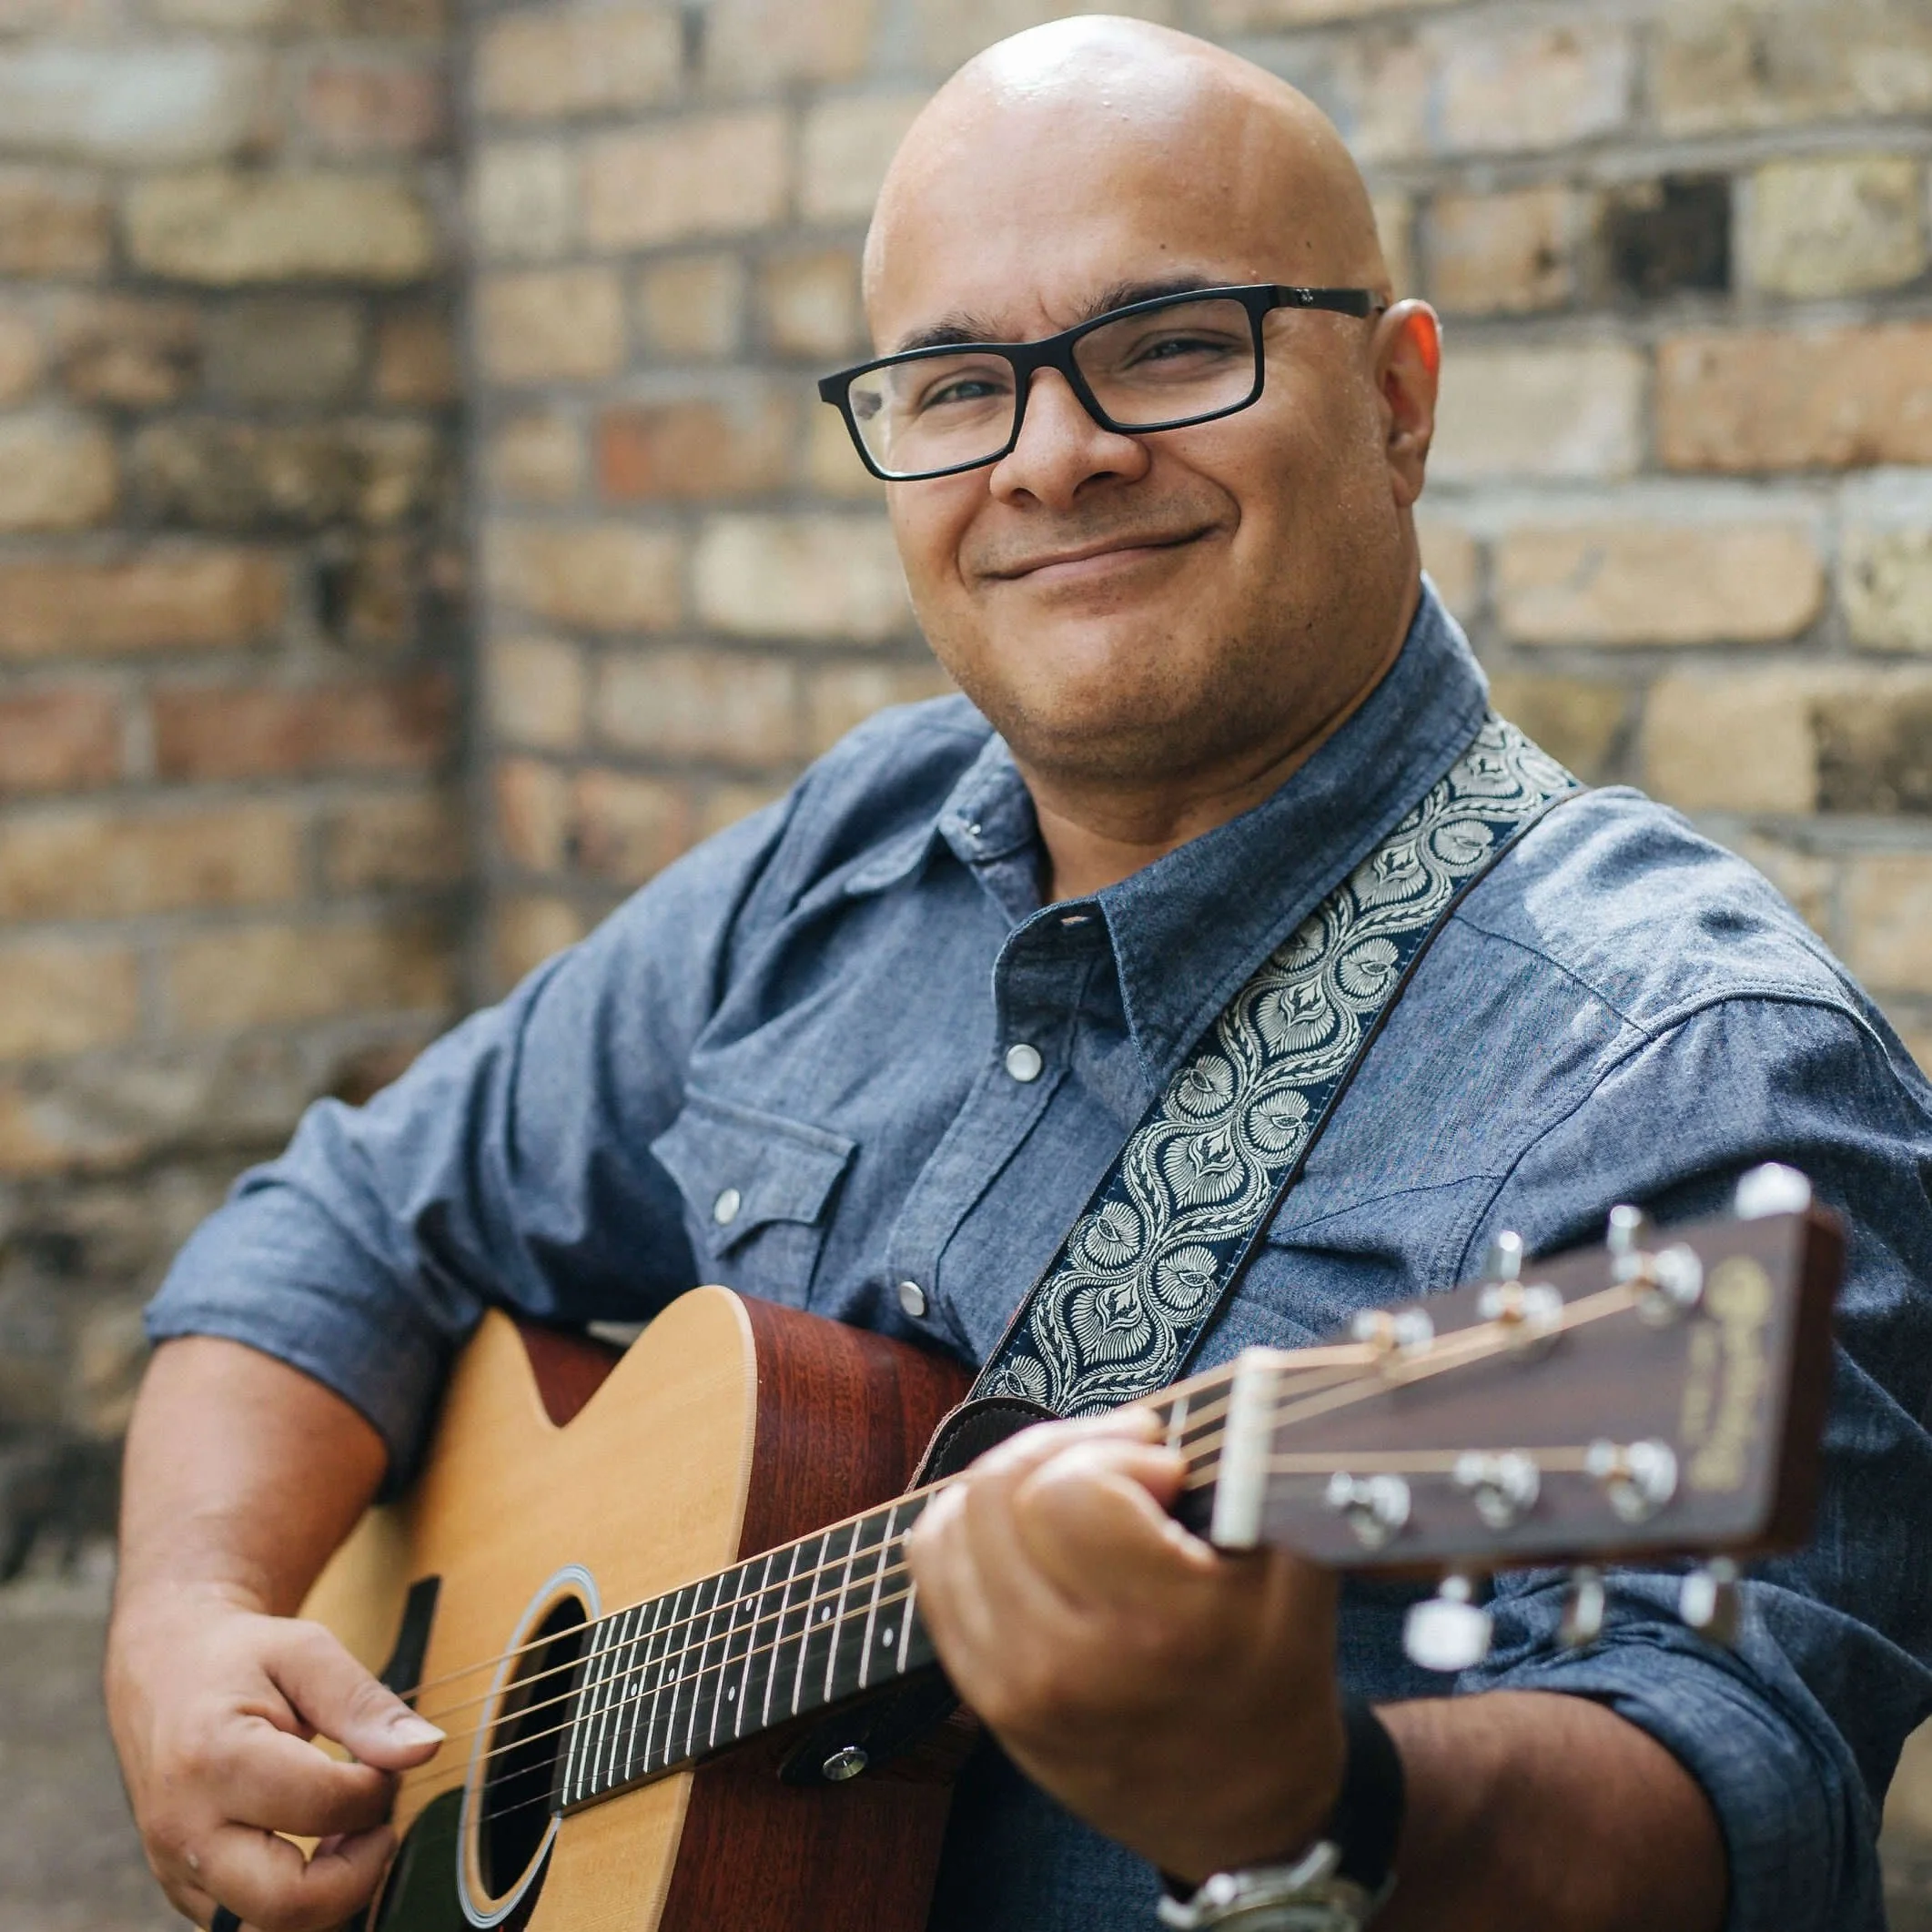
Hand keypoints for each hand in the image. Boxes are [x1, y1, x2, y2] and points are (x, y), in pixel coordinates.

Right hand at [104, 1583, 442, 1931]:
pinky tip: (319, 1849)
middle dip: (359, 1873)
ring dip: (330, 1895)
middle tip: (379, 1822)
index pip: (322, 1807)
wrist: (162, 1673)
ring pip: (267, 1929)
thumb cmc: (241, 1659)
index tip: (385, 1760)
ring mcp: (177, 1869)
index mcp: (214, 1757)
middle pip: (286, 1904)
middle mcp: (184, 1828)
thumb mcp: (307, 1653)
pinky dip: (299, 1901)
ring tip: (350, 1833)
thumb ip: (366, 1706)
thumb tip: (425, 1750)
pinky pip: (249, 1923)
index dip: (377, 1789)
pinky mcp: (183, 1889)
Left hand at [907, 1408, 1344, 1882]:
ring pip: (957, 1521)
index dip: (1120, 1453)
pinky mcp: (985, 1697)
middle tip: (1122, 1460)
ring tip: (1075, 1488)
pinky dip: (969, 1525)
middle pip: (1002, 1491)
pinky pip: (935, 1568)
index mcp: (1158, 1631)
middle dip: (1064, 1447)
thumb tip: (1251, 1396)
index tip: (1167, 1472)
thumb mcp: (1301, 1580)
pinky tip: (1028, 1528)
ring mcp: (1014, 1685)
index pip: (1074, 1489)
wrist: (1244, 1818)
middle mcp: (1068, 1663)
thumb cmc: (1274, 1680)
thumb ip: (1271, 1481)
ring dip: (1015, 1478)